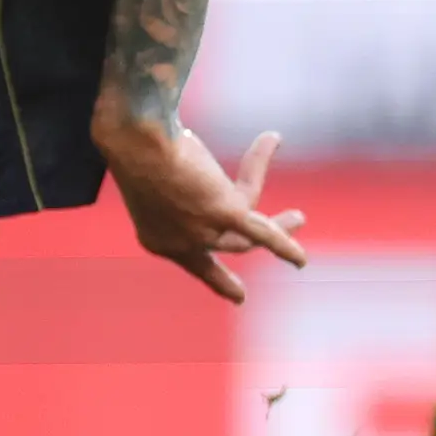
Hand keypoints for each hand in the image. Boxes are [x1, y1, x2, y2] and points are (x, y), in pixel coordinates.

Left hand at [101, 121, 309, 305]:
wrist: (136, 138)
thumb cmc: (135, 139)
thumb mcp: (153, 169)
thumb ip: (174, 172)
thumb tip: (188, 147)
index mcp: (156, 236)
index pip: (191, 257)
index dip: (215, 276)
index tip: (240, 296)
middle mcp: (181, 242)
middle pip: (229, 246)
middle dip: (252, 246)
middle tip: (265, 266)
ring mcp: (204, 231)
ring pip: (250, 237)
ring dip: (279, 229)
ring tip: (299, 217)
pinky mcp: (226, 213)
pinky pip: (264, 232)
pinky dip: (285, 244)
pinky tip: (301, 259)